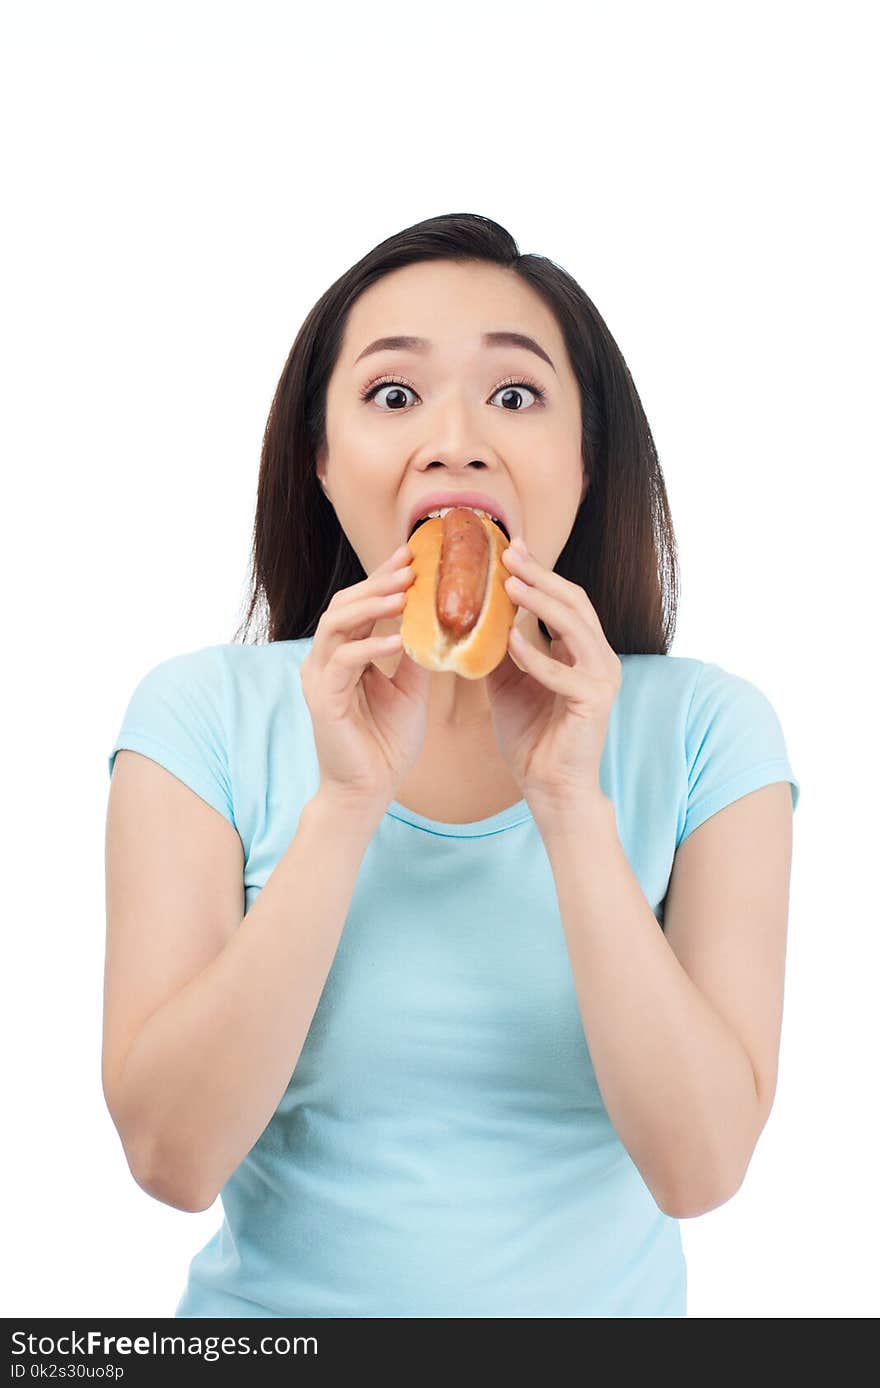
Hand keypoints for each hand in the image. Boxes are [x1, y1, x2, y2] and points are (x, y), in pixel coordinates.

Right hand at [299, 543, 431, 809]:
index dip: (384, 578)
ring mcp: (319, 677)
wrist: (370, 790)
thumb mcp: (411, 690)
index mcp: (345, 654)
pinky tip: (399, 639)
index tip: (413, 554)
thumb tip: (440, 621)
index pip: (362, 604)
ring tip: (404, 592)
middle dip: (378, 581)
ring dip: (372, 604)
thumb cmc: (387, 743)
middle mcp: (325, 660)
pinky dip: (372, 646)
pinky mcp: (322, 700)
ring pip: (337, 623)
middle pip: (345, 604)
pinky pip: (344, 661)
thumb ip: (416, 655)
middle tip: (411, 563)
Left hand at [484, 536, 621, 816]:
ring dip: (540, 602)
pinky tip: (509, 640)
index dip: (537, 571)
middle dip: (540, 574)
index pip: (563, 598)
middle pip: (573, 601)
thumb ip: (496, 648)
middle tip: (508, 552)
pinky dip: (535, 656)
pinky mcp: (595, 702)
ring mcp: (601, 678)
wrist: (549, 788)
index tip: (508, 547)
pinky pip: (563, 672)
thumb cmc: (530, 736)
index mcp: (581, 649)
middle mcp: (598, 657)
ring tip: (508, 583)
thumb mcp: (505, 683)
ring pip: (575, 626)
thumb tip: (467, 614)